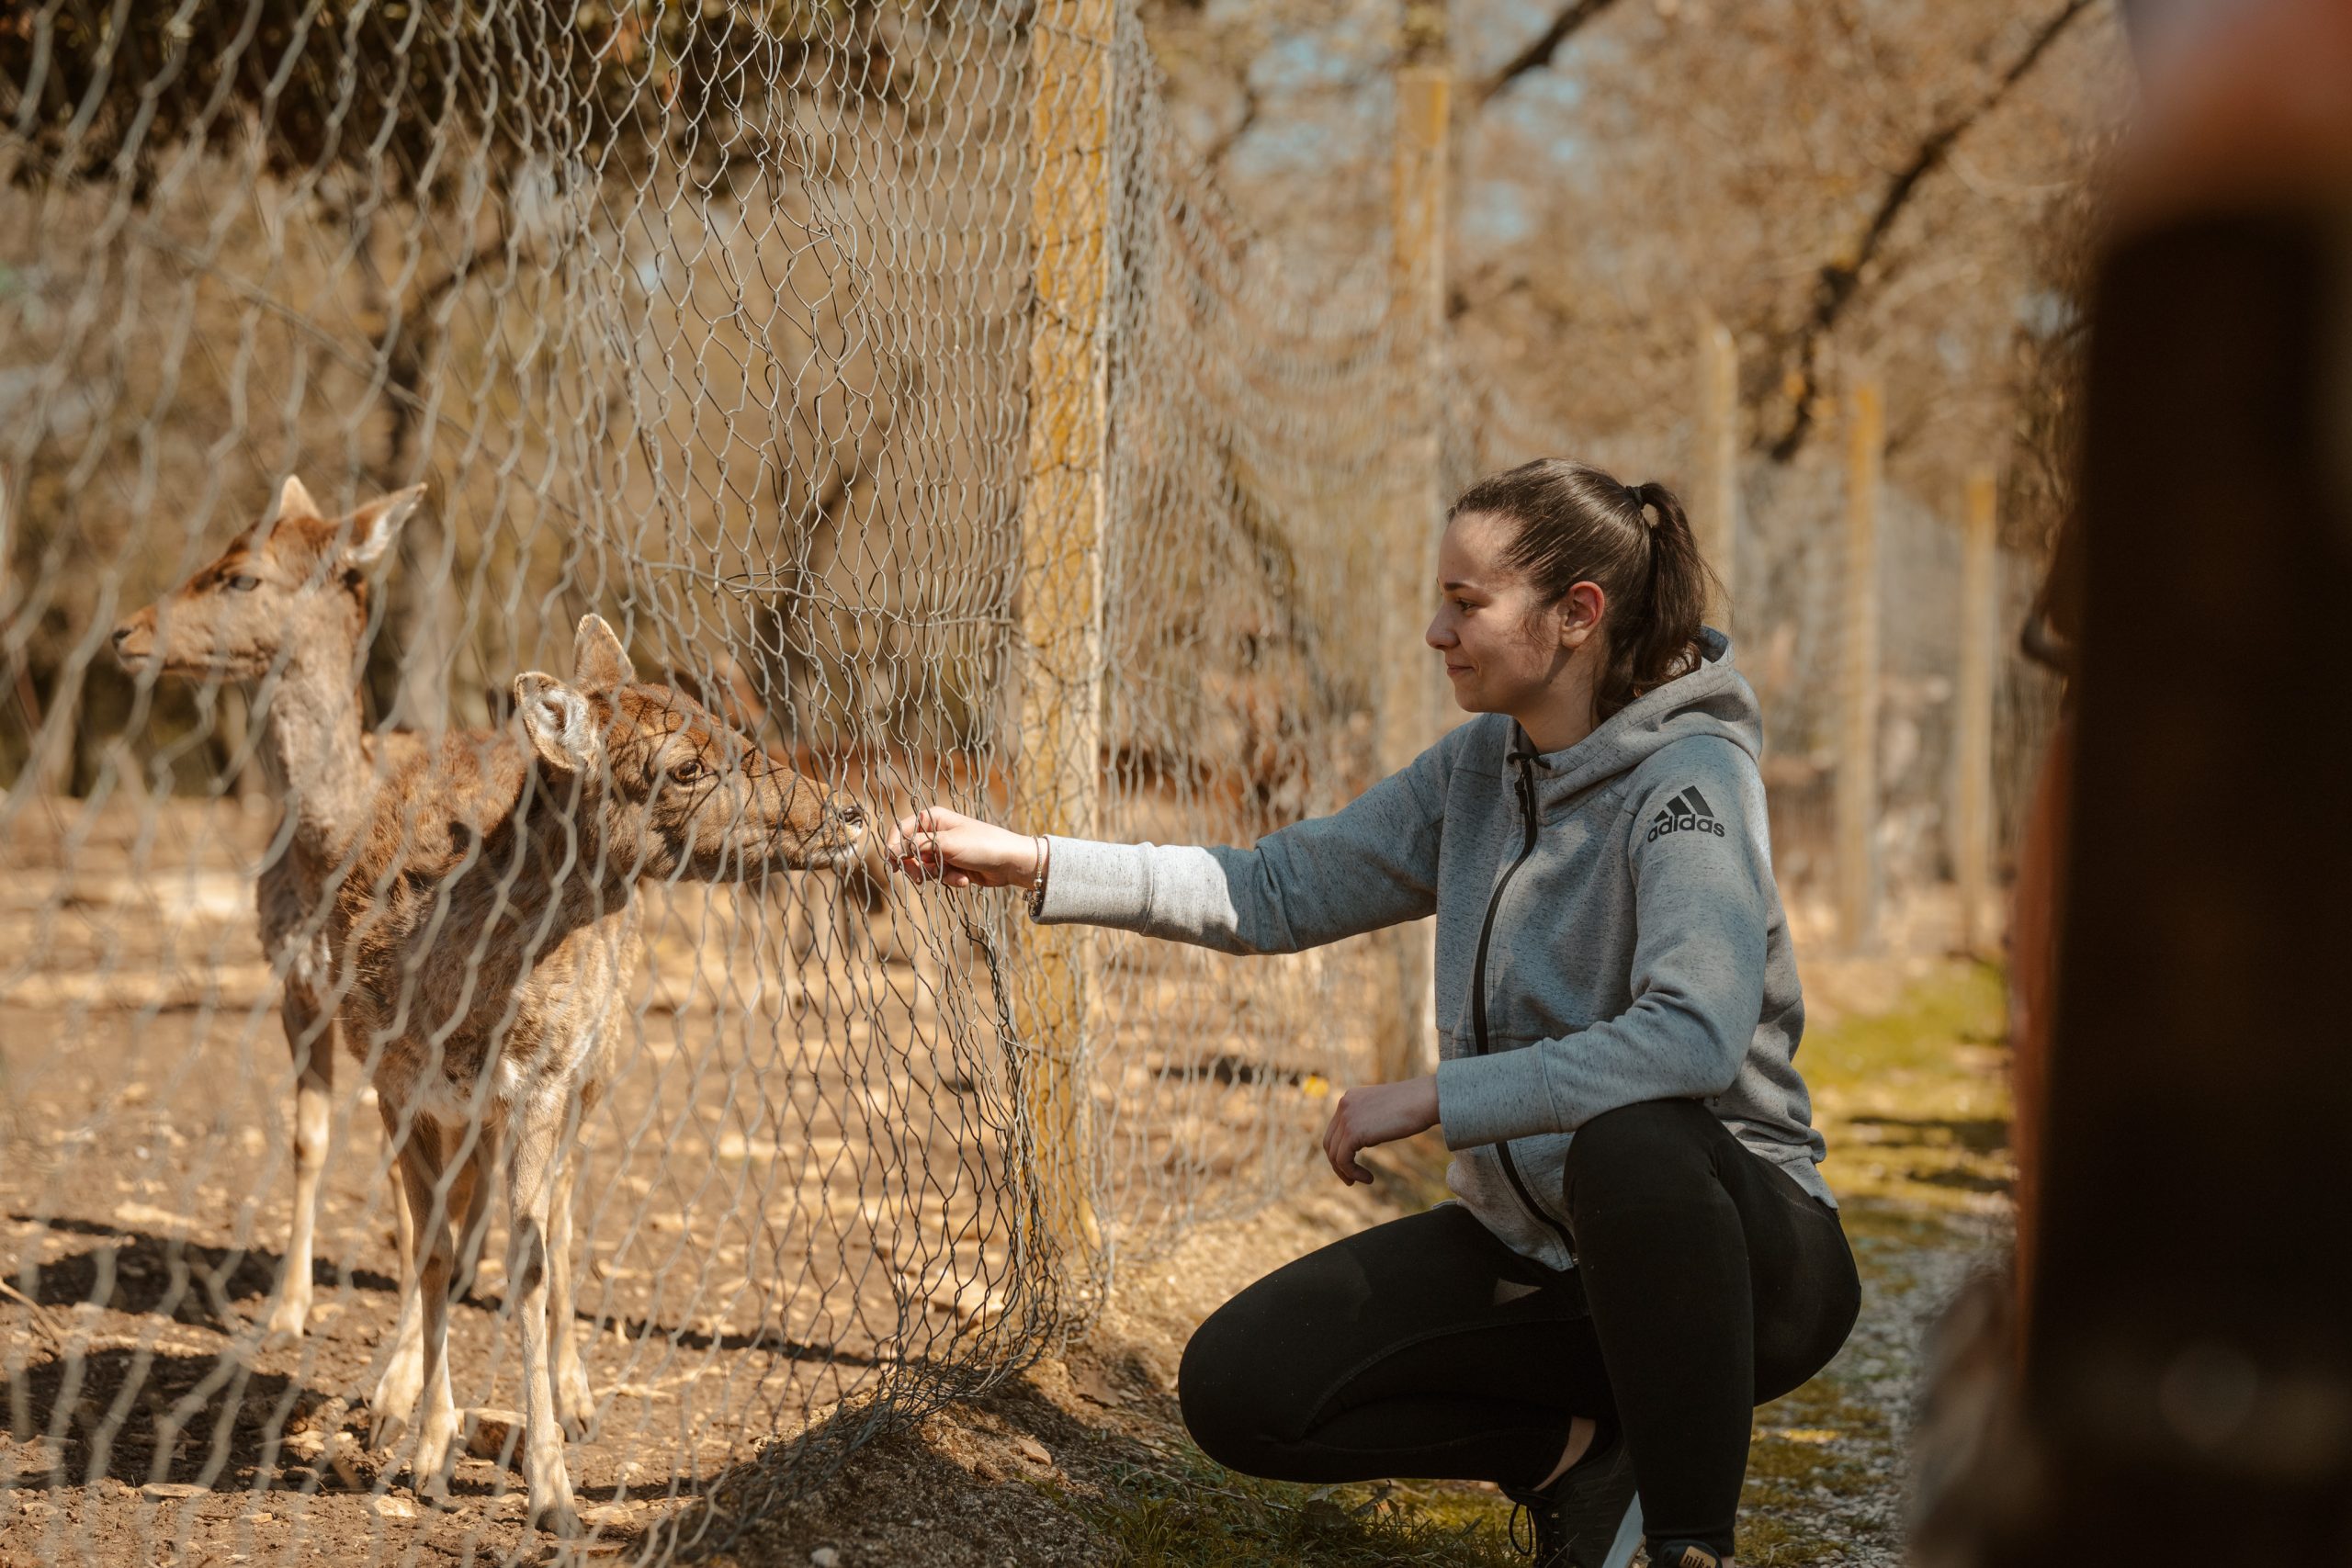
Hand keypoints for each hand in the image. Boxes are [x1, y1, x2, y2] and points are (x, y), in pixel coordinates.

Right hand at [885, 806, 1040, 888]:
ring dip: (937, 875)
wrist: (1010, 862)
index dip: (893, 847)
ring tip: (955, 875)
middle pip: (907, 852)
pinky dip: (949, 880)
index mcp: (931, 818)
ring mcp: (942, 849)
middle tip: (921, 878)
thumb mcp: (948, 844)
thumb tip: (892, 850)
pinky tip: (964, 879)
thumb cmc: (982, 845)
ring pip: (922, 867)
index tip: (893, 864)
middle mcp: (934, 832)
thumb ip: (918, 846)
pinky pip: (937, 875)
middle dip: (916, 867)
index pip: (899, 830)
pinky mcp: (949, 864)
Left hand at [1320, 1076, 1439, 1185]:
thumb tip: (1362, 1141)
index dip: (1340, 1150)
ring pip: (1334, 1153)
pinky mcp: (1353, 1132)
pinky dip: (1352, 1173)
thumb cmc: (1414, 1106)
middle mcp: (1344, 1105)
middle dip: (1338, 1163)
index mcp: (1350, 1098)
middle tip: (1350, 1180)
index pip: (1335, 1129)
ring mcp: (1346, 1117)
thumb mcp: (1383, 1112)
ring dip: (1345, 1171)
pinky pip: (1343, 1159)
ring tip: (1360, 1181)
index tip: (1352, 1165)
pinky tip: (1368, 1179)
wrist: (1425, 1100)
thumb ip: (1368, 1121)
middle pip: (1330, 1141)